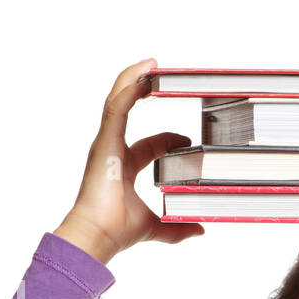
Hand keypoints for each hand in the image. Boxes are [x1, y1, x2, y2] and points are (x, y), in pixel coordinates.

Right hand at [53, 58, 205, 263]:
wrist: (98, 235)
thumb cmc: (117, 230)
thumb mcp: (157, 227)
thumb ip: (178, 229)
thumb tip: (199, 230)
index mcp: (124, 168)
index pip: (148, 147)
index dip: (168, 140)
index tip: (187, 142)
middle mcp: (112, 151)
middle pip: (128, 113)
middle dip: (143, 92)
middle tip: (162, 77)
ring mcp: (106, 143)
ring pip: (118, 100)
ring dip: (133, 79)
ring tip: (152, 64)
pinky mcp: (105, 140)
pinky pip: (117, 106)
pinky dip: (129, 88)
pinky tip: (145, 76)